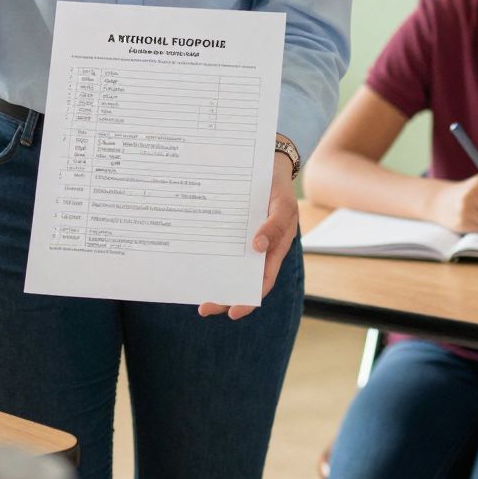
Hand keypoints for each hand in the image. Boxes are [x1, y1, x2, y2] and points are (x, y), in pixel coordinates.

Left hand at [198, 160, 298, 319]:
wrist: (268, 167)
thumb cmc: (279, 188)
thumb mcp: (283, 204)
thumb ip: (275, 226)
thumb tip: (258, 247)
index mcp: (274, 251)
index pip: (262, 282)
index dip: (249, 299)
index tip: (233, 311)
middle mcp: (258, 251)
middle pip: (242, 281)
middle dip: (225, 297)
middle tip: (204, 308)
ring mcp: (242, 242)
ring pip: (228, 268)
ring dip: (214, 280)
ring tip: (195, 291)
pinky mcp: (229, 232)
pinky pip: (219, 249)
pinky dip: (209, 258)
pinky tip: (194, 263)